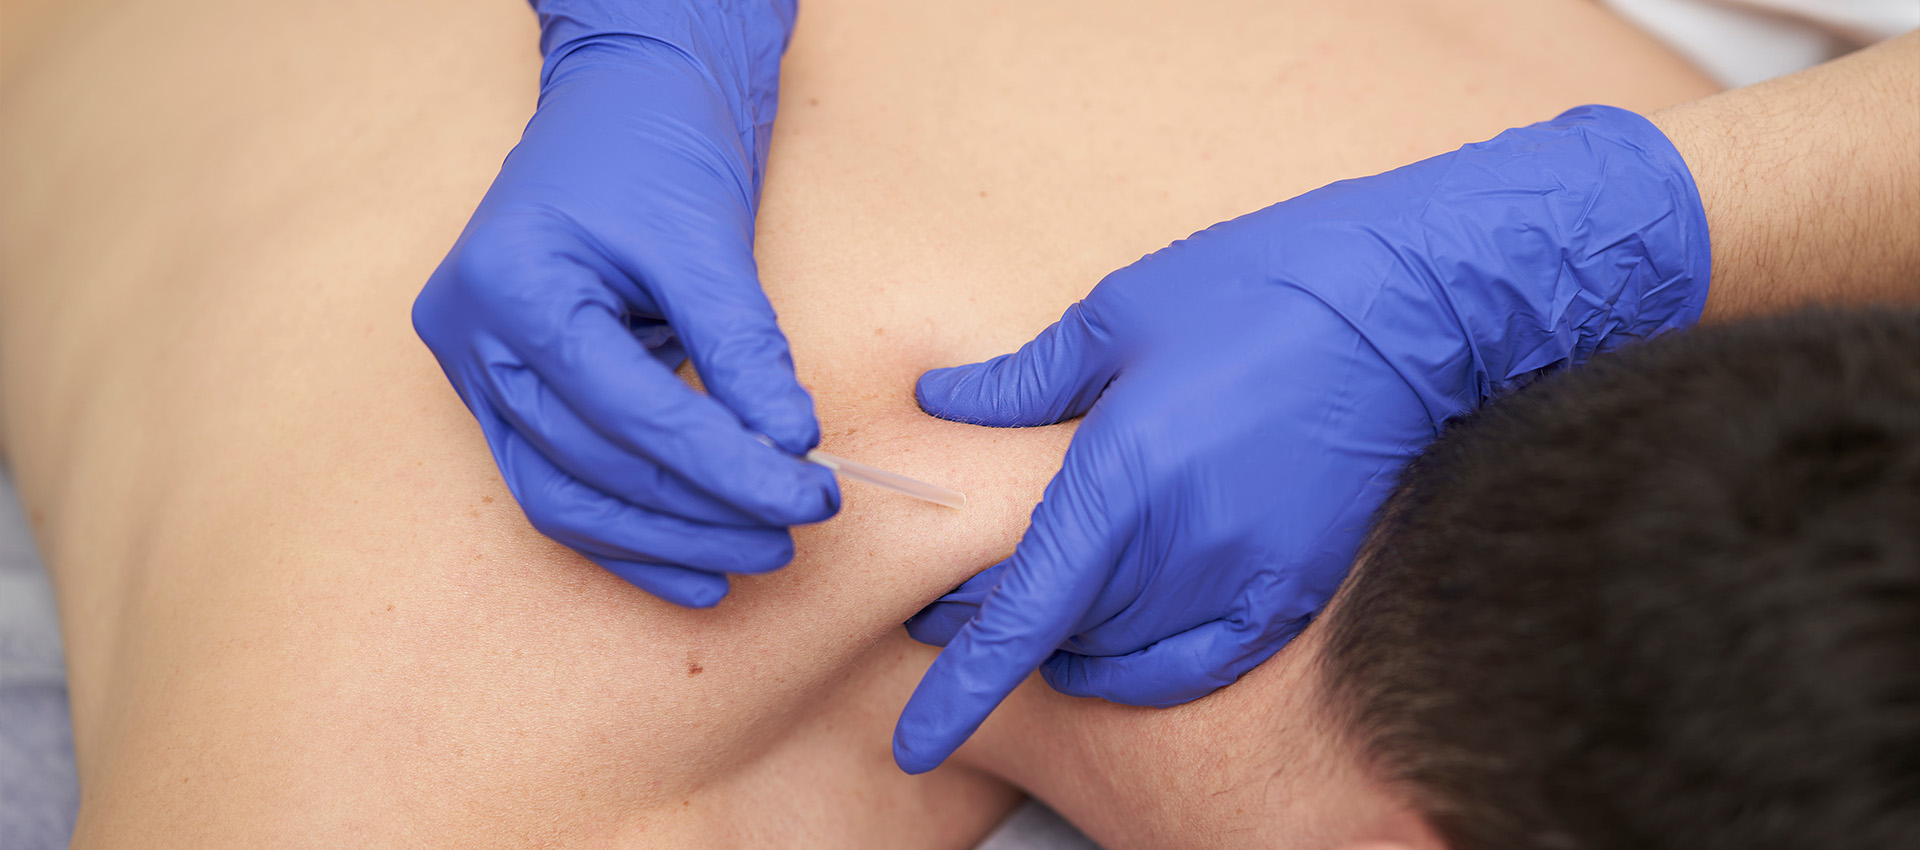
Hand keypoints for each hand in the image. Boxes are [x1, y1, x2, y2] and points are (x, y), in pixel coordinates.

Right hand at [412, 1, 835, 607]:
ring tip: (760, 557)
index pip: (627, 409)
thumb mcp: (707, 237)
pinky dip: (631, 536)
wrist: (619, 102)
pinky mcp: (503, 397)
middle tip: (794, 532)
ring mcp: (473, 373)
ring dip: (668, 538)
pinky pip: (561, 488)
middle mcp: (469, 337)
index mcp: (509, 284)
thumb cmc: (653, 147)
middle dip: (702, 510)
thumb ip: (744, 347)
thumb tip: (790, 448)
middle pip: (592, 463)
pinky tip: (699, 572)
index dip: (725, 464)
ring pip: (567, 496)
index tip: (810, 492)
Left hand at [893, 106, 1713, 771]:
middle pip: (1067, 630)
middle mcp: (1183, 544)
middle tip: (959, 592)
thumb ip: (1024, 382)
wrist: (1411, 304)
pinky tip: (1118, 644)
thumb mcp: (1119, 316)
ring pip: (1127, 650)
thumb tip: (943, 402)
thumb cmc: (1259, 290)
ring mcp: (1247, 576)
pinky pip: (1202, 663)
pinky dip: (1150, 665)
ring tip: (1047, 598)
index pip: (1026, 612)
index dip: (965, 682)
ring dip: (1075, 636)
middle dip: (1004, 618)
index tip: (916, 741)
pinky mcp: (1296, 588)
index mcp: (1124, 474)